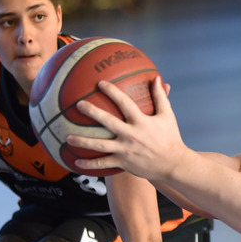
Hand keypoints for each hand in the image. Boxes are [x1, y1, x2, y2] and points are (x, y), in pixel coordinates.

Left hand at [68, 77, 185, 179]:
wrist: (172, 163)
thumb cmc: (170, 137)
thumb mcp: (167, 115)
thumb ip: (160, 96)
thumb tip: (156, 78)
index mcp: (141, 121)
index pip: (124, 103)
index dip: (112, 92)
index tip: (100, 83)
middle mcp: (131, 135)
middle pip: (107, 121)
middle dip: (92, 112)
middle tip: (78, 104)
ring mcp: (125, 150)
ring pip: (100, 145)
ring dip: (83, 141)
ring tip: (68, 137)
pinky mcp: (123, 163)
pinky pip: (102, 164)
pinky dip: (89, 164)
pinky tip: (76, 162)